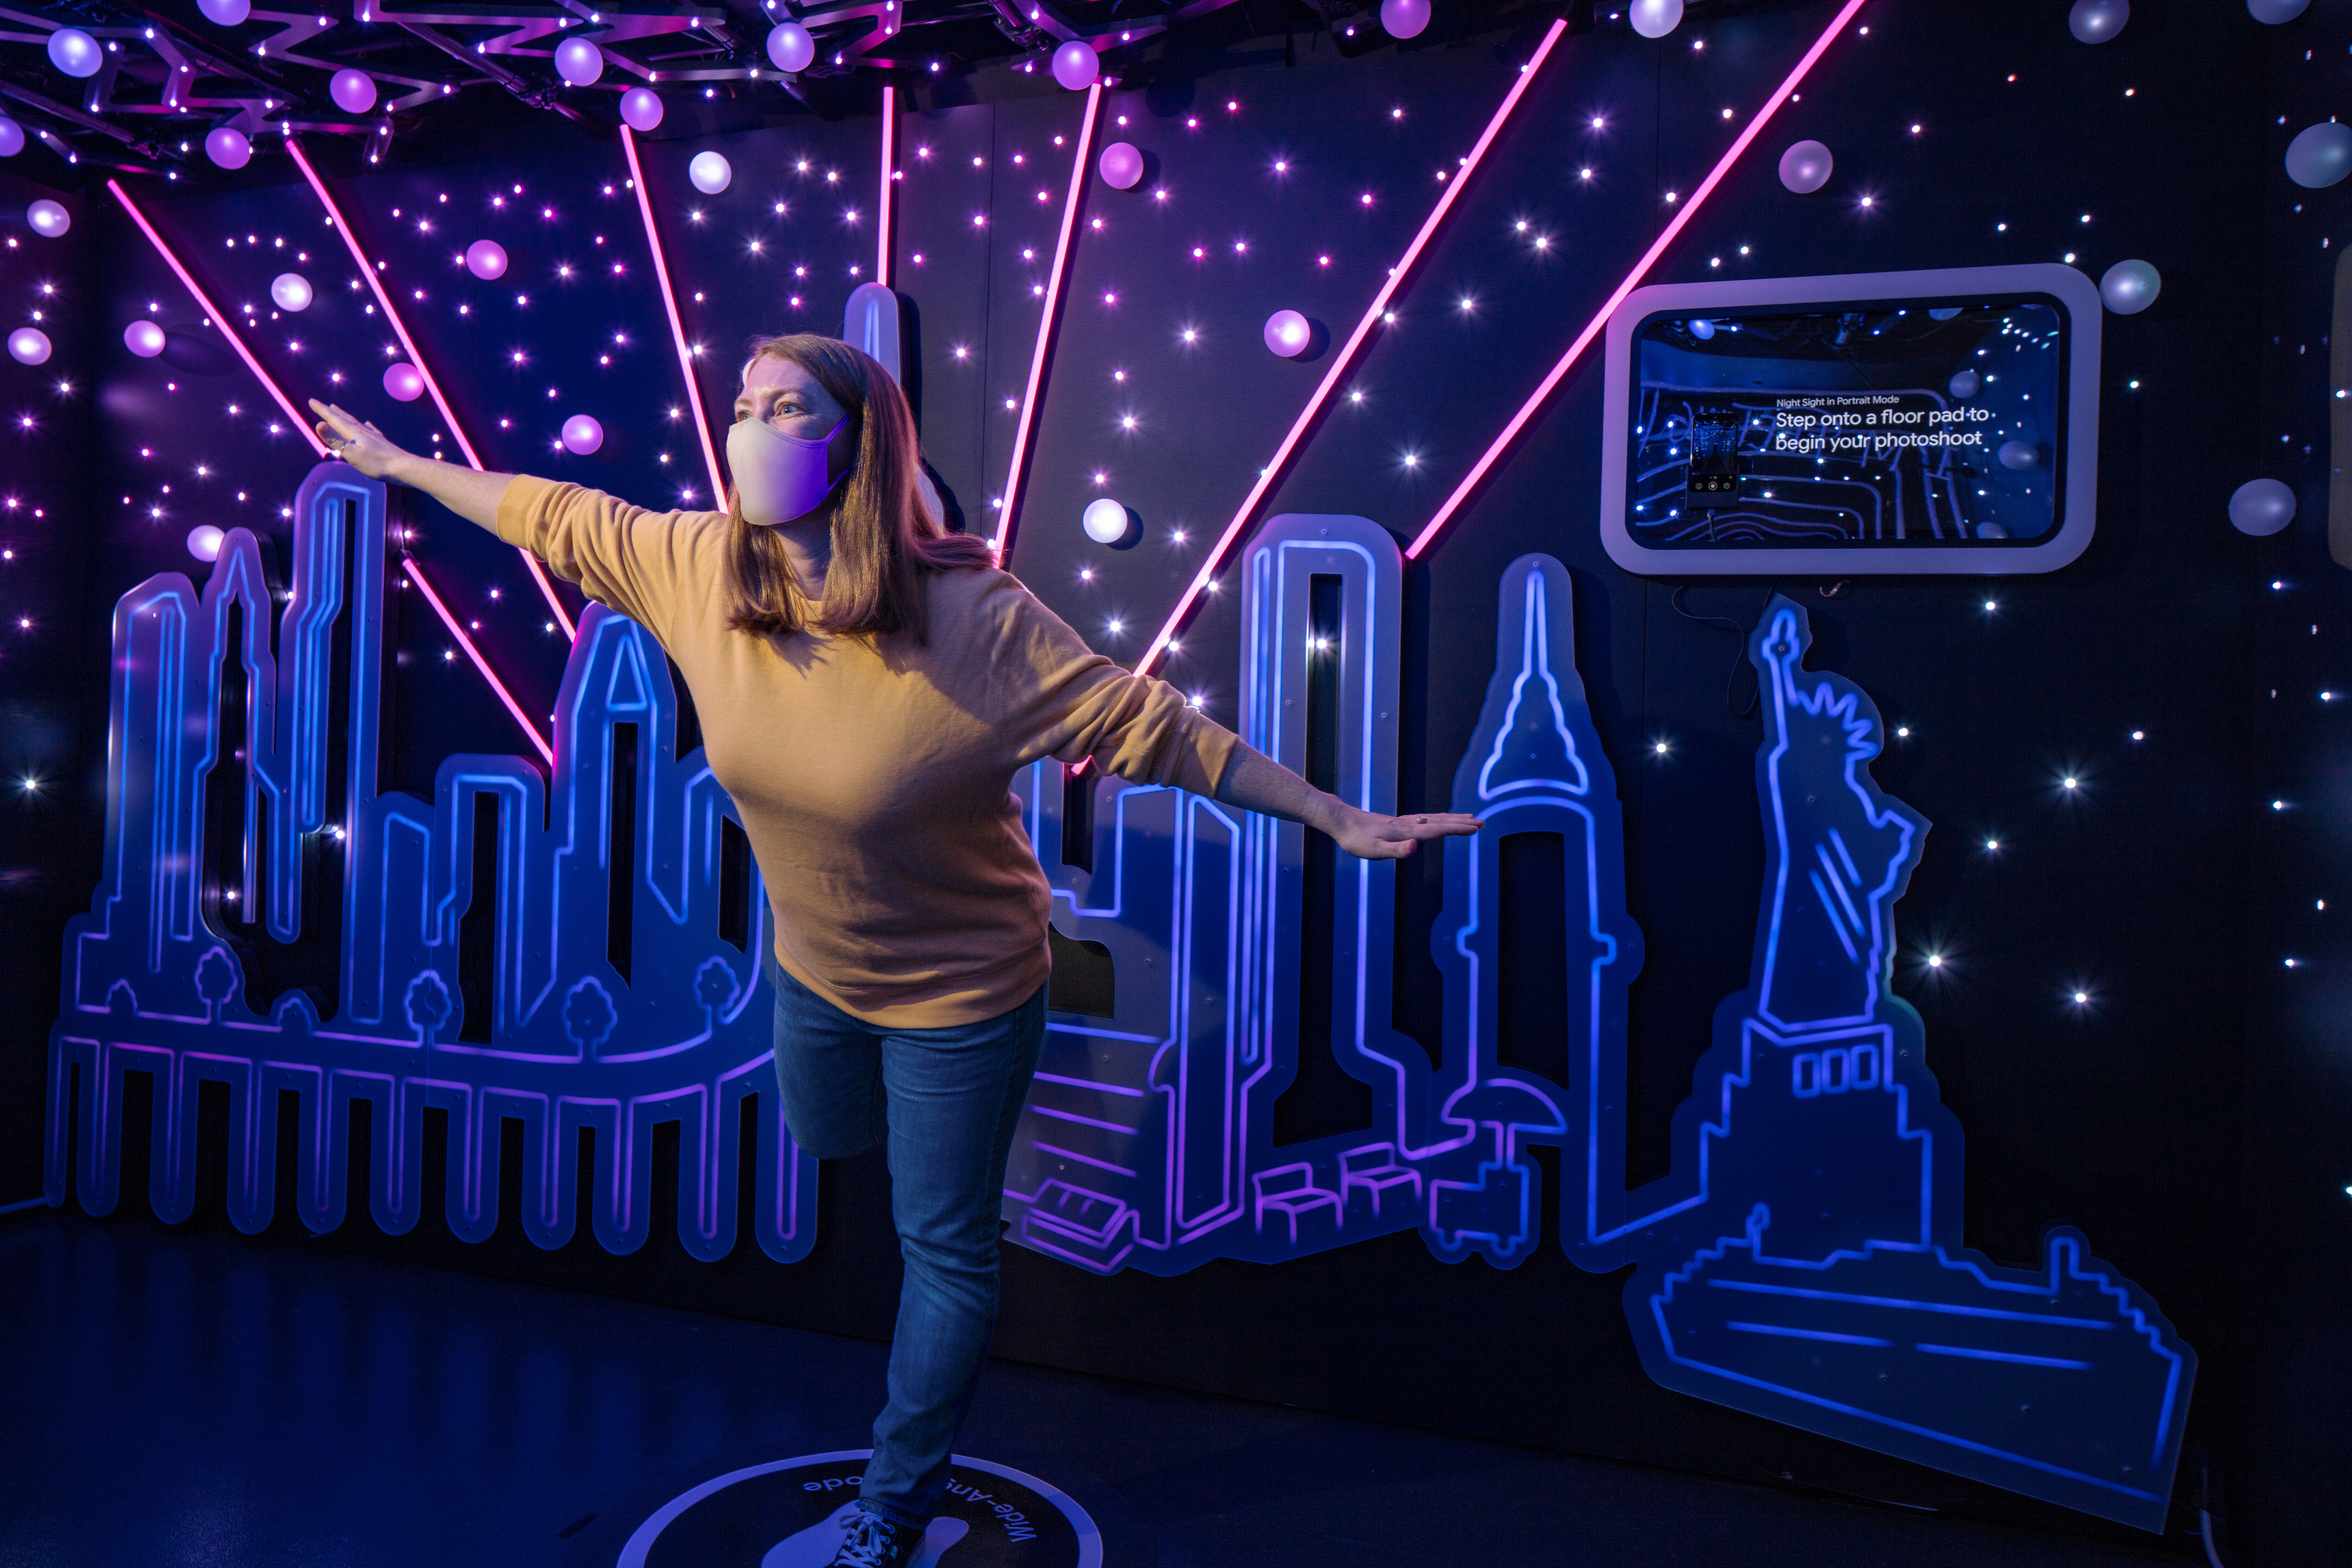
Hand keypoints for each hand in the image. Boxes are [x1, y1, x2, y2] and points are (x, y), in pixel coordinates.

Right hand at [308, 398, 409, 480]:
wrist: (404, 467)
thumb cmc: (377, 464)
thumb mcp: (352, 454)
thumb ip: (335, 440)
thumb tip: (319, 424)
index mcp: (353, 433)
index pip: (334, 419)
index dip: (321, 411)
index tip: (312, 401)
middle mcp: (363, 431)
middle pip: (344, 418)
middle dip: (331, 412)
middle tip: (323, 405)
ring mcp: (373, 436)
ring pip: (355, 422)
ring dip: (345, 416)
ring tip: (338, 411)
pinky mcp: (381, 442)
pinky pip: (370, 430)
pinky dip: (364, 425)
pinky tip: (367, 424)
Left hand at [1324, 804, 1483, 860]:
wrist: (1341, 821)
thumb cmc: (1355, 839)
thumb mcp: (1373, 850)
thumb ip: (1395, 850)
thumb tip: (1415, 847)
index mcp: (1406, 832)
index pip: (1437, 830)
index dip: (1457, 829)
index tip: (1476, 827)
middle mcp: (1407, 825)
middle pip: (1439, 822)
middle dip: (1461, 823)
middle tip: (1482, 822)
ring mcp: (1403, 822)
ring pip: (1433, 819)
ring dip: (1452, 819)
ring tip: (1468, 817)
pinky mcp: (1397, 823)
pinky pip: (1424, 819)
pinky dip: (1438, 818)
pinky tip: (1438, 820)